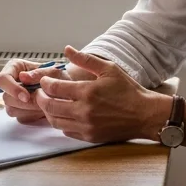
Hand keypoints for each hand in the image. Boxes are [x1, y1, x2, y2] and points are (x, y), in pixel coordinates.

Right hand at [0, 58, 66, 122]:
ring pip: (11, 110)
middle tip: (42, 102)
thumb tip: (23, 76)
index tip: (27, 96)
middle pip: (6, 98)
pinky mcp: (19, 111)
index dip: (12, 89)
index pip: (3, 79)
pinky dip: (33, 116)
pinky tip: (43, 110)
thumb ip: (39, 72)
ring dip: (29, 110)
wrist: (66, 90)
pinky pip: (20, 118)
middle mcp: (11, 83)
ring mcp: (13, 98)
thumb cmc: (58, 76)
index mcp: (14, 68)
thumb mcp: (54, 71)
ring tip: (44, 104)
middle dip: (24, 103)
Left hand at [34, 46, 168, 143]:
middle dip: (40, 98)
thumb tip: (67, 49)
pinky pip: (66, 131)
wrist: (145, 115)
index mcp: (87, 92)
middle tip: (40, 92)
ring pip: (55, 121)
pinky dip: (61, 122)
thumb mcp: (108, 69)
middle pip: (49, 106)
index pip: (54, 88)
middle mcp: (84, 111)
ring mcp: (86, 126)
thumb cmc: (128, 90)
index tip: (44, 80)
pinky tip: (64, 114)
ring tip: (50, 102)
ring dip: (48, 111)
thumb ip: (85, 59)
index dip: (45, 83)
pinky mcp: (90, 137)